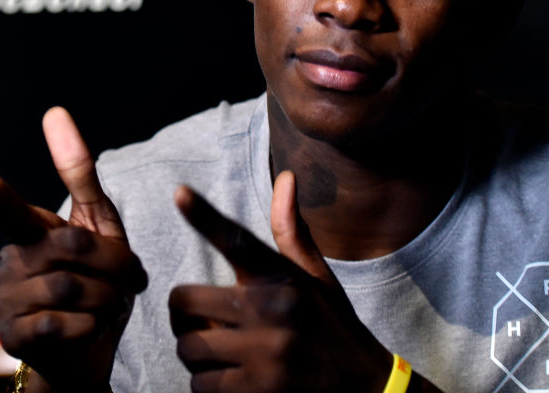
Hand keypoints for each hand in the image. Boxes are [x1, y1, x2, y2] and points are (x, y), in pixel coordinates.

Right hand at [0, 107, 146, 392]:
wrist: (91, 350)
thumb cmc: (96, 280)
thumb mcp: (98, 226)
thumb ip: (80, 176)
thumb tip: (55, 111)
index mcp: (28, 231)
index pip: (10, 209)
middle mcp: (8, 260)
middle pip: (71, 247)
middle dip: (115, 263)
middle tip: (129, 278)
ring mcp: (4, 300)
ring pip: (71, 287)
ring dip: (107, 297)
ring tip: (109, 304)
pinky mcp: (12, 337)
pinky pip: (61, 323)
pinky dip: (91, 325)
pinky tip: (90, 326)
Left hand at [168, 171, 393, 392]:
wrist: (368, 390)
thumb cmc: (333, 328)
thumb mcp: (317, 279)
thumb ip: (292, 233)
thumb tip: (287, 178)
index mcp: (282, 279)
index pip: (237, 240)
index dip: (204, 215)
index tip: (180, 192)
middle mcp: (273, 310)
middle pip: (185, 304)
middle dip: (186, 318)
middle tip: (205, 325)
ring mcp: (266, 354)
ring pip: (190, 349)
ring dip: (198, 358)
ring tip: (226, 357)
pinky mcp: (260, 392)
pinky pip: (202, 387)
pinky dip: (209, 387)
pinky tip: (235, 382)